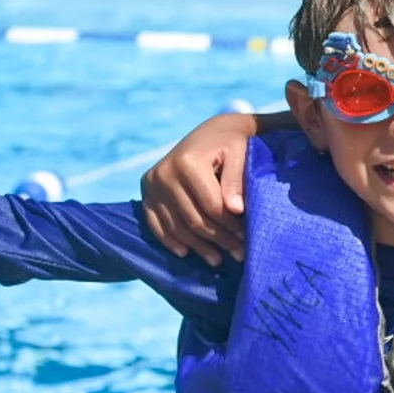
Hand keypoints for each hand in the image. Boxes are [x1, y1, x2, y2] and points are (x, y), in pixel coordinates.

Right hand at [138, 116, 254, 263]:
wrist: (212, 133)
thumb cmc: (232, 144)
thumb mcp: (240, 154)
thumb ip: (237, 180)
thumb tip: (236, 210)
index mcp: (187, 161)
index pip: (211, 206)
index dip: (231, 226)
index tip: (247, 239)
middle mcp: (164, 172)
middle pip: (194, 219)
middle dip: (218, 240)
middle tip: (239, 255)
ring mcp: (152, 184)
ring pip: (176, 226)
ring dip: (197, 247)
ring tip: (218, 260)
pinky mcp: (146, 191)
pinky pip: (156, 224)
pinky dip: (170, 240)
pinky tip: (186, 253)